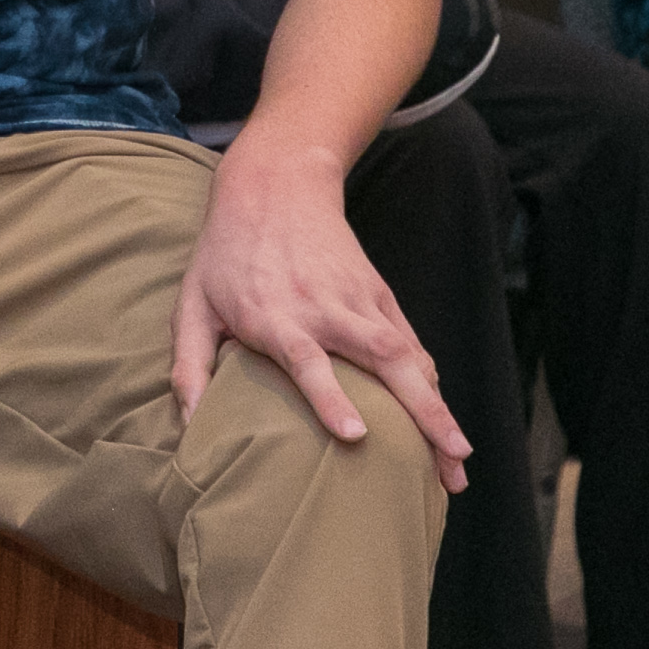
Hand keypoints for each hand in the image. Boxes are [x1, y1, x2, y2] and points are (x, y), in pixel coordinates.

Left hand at [172, 141, 469, 490]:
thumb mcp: (192, 303)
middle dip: (420, 412)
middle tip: (448, 462)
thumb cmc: (226, 254)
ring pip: (409, 356)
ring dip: (438, 408)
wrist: (275, 186)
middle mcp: (325, 309)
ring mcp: (360, 301)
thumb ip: (190, 365)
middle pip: (382, 360)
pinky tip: (446, 425)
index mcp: (276, 315)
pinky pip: (413, 344)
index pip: (308, 360)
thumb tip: (187, 427)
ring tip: (460, 461)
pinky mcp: (380, 295)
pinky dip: (431, 383)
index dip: (330, 397)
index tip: (356, 435)